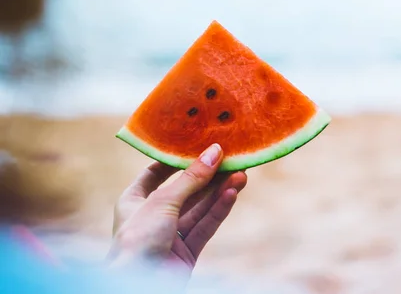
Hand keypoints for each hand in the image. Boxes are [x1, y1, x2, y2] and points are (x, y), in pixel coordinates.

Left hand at [107, 143, 246, 279]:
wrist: (138, 285)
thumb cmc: (138, 238)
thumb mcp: (163, 200)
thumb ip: (192, 178)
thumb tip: (214, 152)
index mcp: (134, 201)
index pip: (155, 174)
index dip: (174, 160)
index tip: (196, 145)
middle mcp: (152, 216)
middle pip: (185, 190)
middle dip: (208, 175)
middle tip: (231, 159)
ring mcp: (170, 235)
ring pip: (200, 208)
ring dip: (220, 190)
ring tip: (241, 173)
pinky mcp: (186, 252)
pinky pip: (205, 226)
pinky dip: (219, 210)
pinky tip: (232, 193)